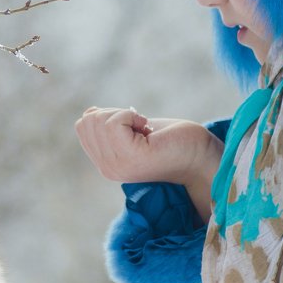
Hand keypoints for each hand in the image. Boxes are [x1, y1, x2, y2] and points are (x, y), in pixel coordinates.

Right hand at [74, 107, 223, 188]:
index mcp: (105, 164)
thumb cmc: (170, 139)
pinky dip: (131, 115)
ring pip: (99, 120)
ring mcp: (118, 165)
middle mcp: (107, 169)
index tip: (132, 127)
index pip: (82, 126)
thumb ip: (108, 127)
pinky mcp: (132, 156)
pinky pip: (114, 122)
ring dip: (125, 114)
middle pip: (88, 121)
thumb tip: (89, 113)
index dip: (108, 115)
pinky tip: (147, 128)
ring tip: (145, 130)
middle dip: (114, 113)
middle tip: (140, 128)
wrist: (199, 155)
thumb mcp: (132, 132)